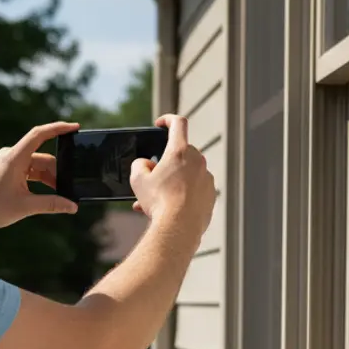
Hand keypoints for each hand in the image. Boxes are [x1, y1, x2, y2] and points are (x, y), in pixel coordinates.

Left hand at [0, 121, 80, 229]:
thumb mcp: (25, 206)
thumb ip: (51, 204)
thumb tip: (72, 206)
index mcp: (14, 157)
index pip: (39, 134)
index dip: (58, 128)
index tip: (75, 127)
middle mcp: (11, 155)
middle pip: (42, 158)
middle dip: (57, 172)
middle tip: (68, 190)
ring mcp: (8, 162)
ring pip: (36, 166)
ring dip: (48, 179)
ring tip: (58, 196)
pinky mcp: (6, 170)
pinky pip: (28, 170)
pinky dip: (39, 180)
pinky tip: (46, 194)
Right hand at [129, 115, 215, 236]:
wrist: (179, 228)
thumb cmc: (159, 202)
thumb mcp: (138, 180)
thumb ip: (139, 165)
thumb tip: (146, 164)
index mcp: (179, 151)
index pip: (177, 124)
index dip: (168, 119)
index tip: (161, 123)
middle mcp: (197, 160)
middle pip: (181, 153)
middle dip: (167, 162)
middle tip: (153, 177)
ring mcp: (207, 177)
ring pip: (187, 173)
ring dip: (174, 180)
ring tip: (157, 200)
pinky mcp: (211, 194)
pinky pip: (196, 189)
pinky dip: (184, 194)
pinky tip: (170, 208)